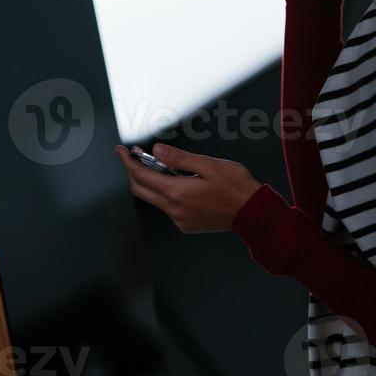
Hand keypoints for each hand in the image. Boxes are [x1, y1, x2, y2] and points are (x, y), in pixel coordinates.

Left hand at [115, 143, 262, 233]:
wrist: (253, 213)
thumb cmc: (236, 187)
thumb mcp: (209, 165)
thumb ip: (180, 158)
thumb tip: (156, 151)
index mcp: (177, 193)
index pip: (142, 176)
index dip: (128, 162)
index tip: (122, 150)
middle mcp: (174, 209)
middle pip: (141, 190)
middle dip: (133, 171)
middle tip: (132, 156)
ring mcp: (180, 219)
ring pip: (154, 199)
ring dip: (149, 182)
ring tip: (156, 164)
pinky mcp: (187, 224)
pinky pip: (167, 207)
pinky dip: (164, 192)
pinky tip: (175, 181)